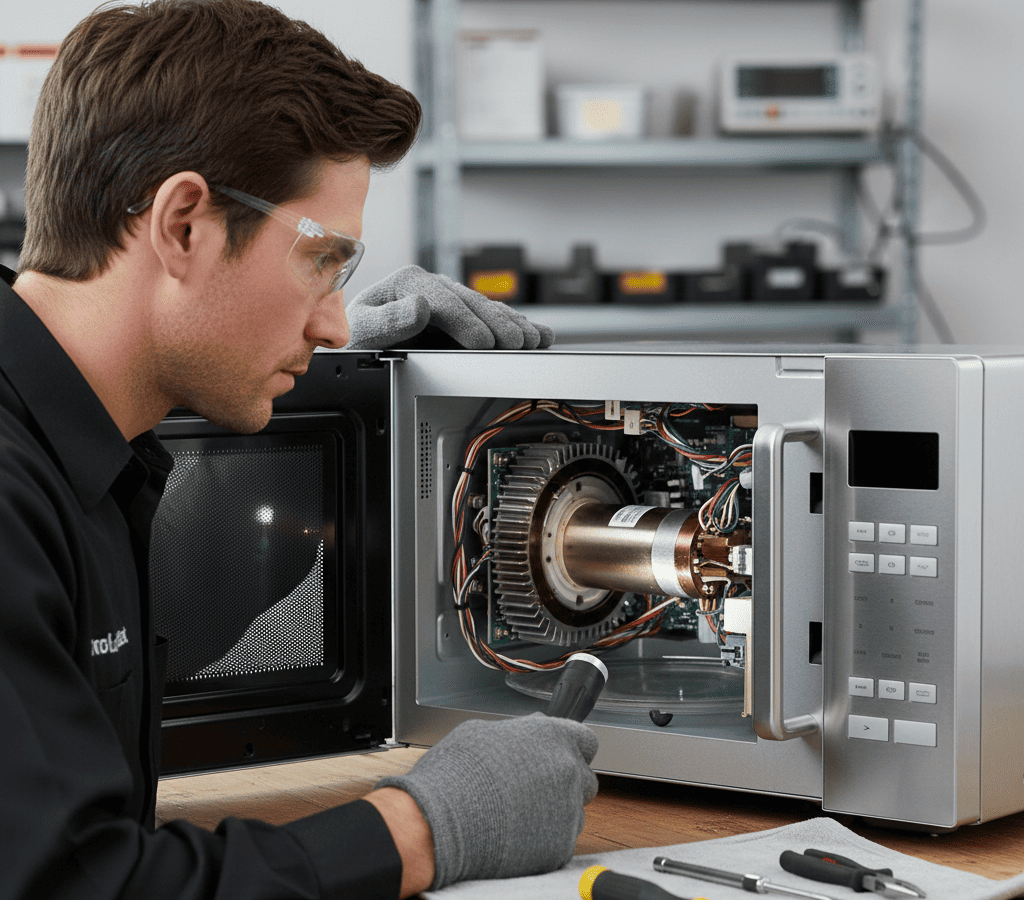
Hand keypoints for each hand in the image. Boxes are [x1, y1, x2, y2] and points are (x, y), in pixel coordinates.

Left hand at [344, 265, 554, 349]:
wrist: (361, 341)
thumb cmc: (358, 336)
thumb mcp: (362, 329)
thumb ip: (387, 320)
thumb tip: (420, 307)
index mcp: (408, 281)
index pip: (443, 302)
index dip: (466, 323)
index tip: (483, 344)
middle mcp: (432, 285)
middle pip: (472, 304)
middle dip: (498, 325)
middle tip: (516, 345)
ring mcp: (451, 298)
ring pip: (488, 310)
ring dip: (514, 326)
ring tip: (532, 341)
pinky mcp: (463, 313)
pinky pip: (494, 317)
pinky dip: (519, 326)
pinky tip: (539, 334)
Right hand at [375, 713, 598, 888]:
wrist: (440, 824)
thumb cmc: (455, 776)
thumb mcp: (481, 732)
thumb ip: (517, 731)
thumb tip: (527, 730)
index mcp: (552, 737)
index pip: (585, 740)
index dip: (571, 748)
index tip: (558, 755)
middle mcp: (567, 771)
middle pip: (584, 777)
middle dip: (565, 781)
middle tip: (535, 786)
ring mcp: (567, 811)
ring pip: (575, 810)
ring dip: (556, 811)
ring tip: (520, 812)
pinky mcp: (559, 846)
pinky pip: (562, 839)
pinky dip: (545, 838)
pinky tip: (517, 832)